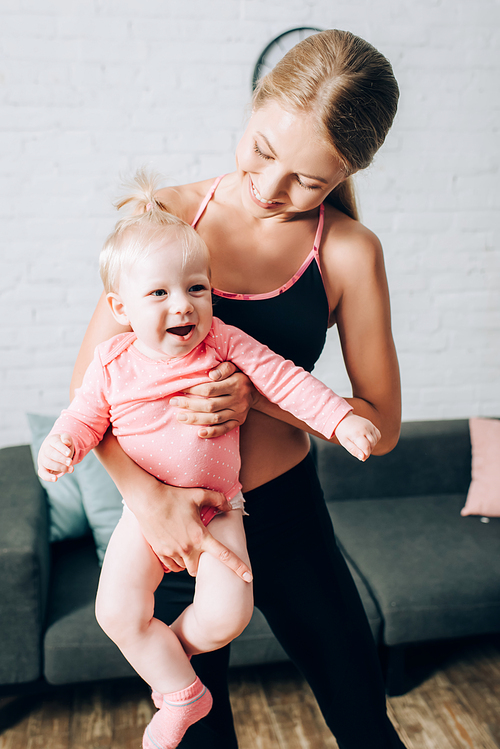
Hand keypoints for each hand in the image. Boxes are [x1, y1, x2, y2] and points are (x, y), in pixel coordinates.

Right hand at [38, 433, 74, 481]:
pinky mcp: (42, 468)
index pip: (56, 444)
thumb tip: (66, 442)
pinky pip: (42, 473)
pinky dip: (48, 477)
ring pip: (48, 463)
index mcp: (51, 440)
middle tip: (70, 462)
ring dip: (60, 467)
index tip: (69, 453)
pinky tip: (55, 479)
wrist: (55, 449)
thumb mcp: (66, 438)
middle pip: (51, 454)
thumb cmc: (62, 443)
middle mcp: (44, 449)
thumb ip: (66, 438)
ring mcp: (42, 459)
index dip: (62, 449)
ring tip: (70, 469)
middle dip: (61, 459)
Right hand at [132, 481, 252, 581]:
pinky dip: (176, 561)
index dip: (238, 567)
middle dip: (201, 563)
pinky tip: (174, 546)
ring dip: (188, 561)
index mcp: (200, 536)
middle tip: (198, 549)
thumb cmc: (173, 495)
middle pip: (198, 569)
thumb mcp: (198, 494)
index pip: (224, 555)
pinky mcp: (160, 553)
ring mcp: (172, 552)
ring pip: (185, 568)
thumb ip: (218, 499)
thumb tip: (229, 506)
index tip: (249, 577)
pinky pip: (172, 566)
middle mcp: (187, 548)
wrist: (147, 499)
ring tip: (184, 544)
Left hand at [170, 362, 257, 437]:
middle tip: (173, 402)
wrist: (256, 390)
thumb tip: (210, 375)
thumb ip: (223, 369)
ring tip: (180, 417)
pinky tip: (199, 433)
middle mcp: (238, 399)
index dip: (193, 389)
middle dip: (189, 405)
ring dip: (196, 419)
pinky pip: (225, 429)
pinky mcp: (239, 421)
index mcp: (235, 384)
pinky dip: (212, 433)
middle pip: (210, 405)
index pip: (210, 389)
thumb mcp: (234, 366)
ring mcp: (238, 412)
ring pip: (215, 419)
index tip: (180, 388)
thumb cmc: (238, 375)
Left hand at [334, 414, 380, 461]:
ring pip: (375, 441)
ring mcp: (369, 426)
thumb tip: (363, 458)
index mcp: (356, 434)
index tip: (362, 458)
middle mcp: (364, 429)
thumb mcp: (345, 443)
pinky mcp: (372, 425)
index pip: (366, 447)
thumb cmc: (343, 432)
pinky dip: (374, 440)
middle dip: (368, 451)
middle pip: (372, 445)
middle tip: (360, 451)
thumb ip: (354, 451)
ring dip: (371, 446)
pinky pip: (377, 435)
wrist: (343, 418)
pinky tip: (367, 440)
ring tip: (362, 445)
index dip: (365, 455)